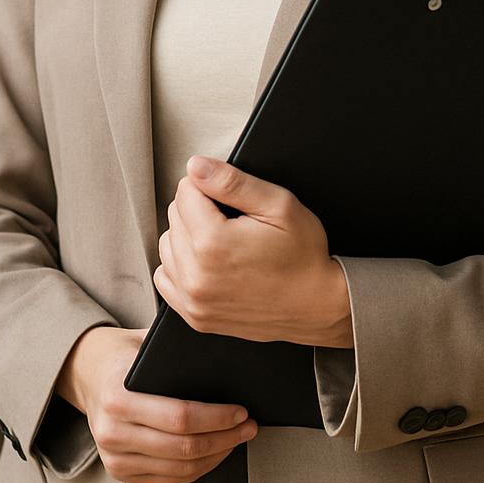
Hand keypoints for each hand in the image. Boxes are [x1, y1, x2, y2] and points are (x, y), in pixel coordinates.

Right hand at [56, 325, 258, 482]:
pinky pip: (170, 478)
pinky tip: (215, 452)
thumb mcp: (145, 344)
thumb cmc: (125, 355)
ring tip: (237, 438)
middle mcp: (112, 431)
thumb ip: (177, 355)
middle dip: (224, 438)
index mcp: (118, 397)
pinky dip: (198, 468)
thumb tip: (227, 356)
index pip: (180, 416)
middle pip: (184, 447)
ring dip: (216, 456)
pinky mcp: (119, 472)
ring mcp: (113, 457)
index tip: (241, 411)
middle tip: (248, 426)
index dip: (217, 418)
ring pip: (180, 469)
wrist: (87, 373)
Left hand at [153, 156, 352, 346]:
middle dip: (200, 210)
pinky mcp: (195, 316)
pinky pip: (165, 277)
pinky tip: (209, 263)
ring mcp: (194, 300)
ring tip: (224, 241)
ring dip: (188, 236)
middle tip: (236, 222)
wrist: (318, 305)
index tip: (234, 201)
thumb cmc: (304, 255)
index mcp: (213, 243)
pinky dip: (182, 265)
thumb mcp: (278, 206)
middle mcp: (196, 275)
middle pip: (174, 216)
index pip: (185, 190)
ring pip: (168, 245)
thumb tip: (195, 166)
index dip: (212, 187)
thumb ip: (232, 182)